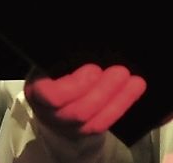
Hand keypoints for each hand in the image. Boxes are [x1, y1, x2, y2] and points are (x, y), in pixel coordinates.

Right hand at [25, 64, 145, 136]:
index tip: (94, 69)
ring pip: (94, 122)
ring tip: (134, 80)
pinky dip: (122, 105)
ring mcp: (68, 127)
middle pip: (78, 111)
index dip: (76, 86)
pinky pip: (104, 124)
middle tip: (120, 71)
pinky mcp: (85, 132)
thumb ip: (65, 53)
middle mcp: (50, 113)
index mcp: (37, 90)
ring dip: (118, 99)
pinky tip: (135, 88)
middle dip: (103, 91)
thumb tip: (85, 39)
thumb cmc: (52, 69)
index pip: (52, 96)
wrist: (52, 95)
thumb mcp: (52, 59)